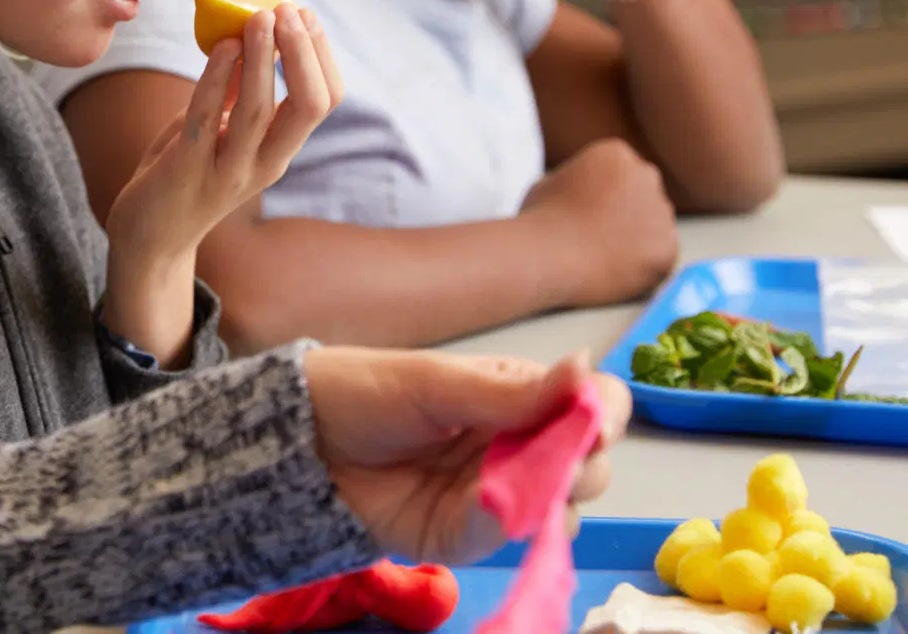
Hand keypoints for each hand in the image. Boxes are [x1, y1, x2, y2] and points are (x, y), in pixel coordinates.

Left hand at [106, 3, 342, 261]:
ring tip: (259, 18)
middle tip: (288, 10)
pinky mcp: (187, 172)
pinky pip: (205, 119)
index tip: (304, 13)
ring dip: (262, 59)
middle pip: (307, 106)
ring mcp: (228, 172)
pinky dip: (216, 79)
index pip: (325, 100)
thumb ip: (236, 91)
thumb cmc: (186, 172)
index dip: (321, 55)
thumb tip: (251, 30)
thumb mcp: (221, 130)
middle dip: (303, 54)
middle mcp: (265, 164)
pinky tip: (222, 47)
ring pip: (257, 111)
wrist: (150, 237)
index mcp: (280, 150)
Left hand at [305, 347, 630, 563]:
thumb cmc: (364, 394)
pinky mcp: (466, 535)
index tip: (596, 426)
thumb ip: (511, 391)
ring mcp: (497, 494)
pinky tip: (482, 505)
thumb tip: (585, 368)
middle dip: (583, 464)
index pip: (592, 406)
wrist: (302, 442)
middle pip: (590, 466)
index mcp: (519, 397)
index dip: (605, 416)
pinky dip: (501, 523)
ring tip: (508, 480)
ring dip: (547, 499)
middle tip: (556, 457)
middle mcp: (519, 447)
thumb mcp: (436, 384)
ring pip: (560, 510)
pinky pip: (505, 538)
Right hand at [521, 138, 678, 307]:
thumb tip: (585, 189)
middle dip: (629, 214)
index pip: (623, 174)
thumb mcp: (551, 183)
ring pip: (655, 227)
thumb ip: (579, 182)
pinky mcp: (668, 248)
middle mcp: (646, 176)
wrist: (548, 257)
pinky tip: (615, 270)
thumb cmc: (540, 220)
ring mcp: (661, 212)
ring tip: (603, 257)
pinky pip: (660, 257)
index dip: (605, 196)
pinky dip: (643, 266)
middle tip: (601, 237)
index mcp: (616, 154)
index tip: (586, 214)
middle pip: (644, 196)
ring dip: (638, 240)